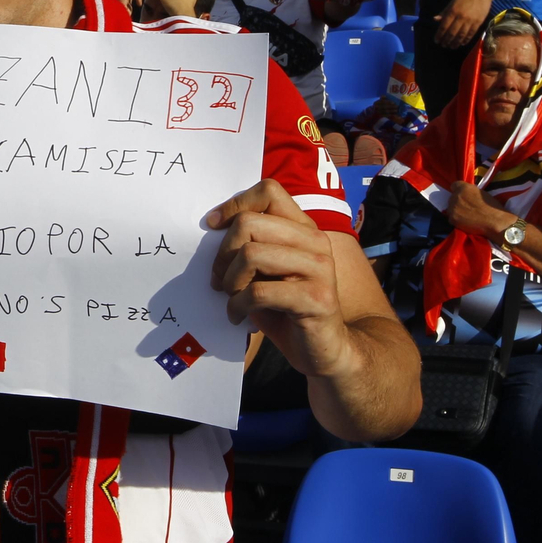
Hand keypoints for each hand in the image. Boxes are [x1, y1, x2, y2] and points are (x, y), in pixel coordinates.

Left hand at [206, 179, 350, 377]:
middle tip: (219, 280)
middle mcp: (316, 242)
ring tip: (231, 298)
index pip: (269, 192)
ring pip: (251, 254)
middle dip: (223, 254)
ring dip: (229, 281)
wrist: (327, 350)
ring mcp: (319, 269)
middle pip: (249, 224)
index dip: (235, 205)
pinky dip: (238, 306)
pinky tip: (237, 316)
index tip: (213, 226)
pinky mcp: (316, 298)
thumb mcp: (267, 271)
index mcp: (303, 229)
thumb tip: (214, 228)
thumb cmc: (287, 309)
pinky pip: (259, 292)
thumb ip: (251, 246)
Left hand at [433, 0, 492, 47]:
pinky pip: (471, 33)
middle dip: (446, 40)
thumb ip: (444, 13)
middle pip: (452, 32)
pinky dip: (466, 40)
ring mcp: (470, 20)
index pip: (444, 26)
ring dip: (455, 42)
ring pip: (461, 35)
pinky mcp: (478, 22)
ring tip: (452, 47)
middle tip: (443, 45)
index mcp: (452, 12)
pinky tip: (462, 43)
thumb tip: (435, 20)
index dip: (439, 35)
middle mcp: (460, 17)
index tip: (436, 41)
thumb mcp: (452, 3)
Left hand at [443, 181, 509, 241]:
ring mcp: (452, 208)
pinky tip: (466, 222)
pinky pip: (451, 218)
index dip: (459, 190)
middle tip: (468, 208)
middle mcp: (456, 196)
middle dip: (458, 201)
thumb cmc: (492, 207)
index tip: (463, 195)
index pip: (454, 185)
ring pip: (450, 208)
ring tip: (467, 216)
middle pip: (452, 197)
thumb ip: (470, 192)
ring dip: (456, 211)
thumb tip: (465, 194)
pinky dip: (457, 220)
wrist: (495, 222)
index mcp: (464, 188)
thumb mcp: (481, 193)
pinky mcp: (452, 218)